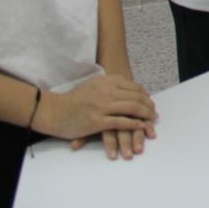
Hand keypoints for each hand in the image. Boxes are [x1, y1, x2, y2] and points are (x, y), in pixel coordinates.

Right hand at [34, 75, 157, 153]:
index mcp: (107, 81)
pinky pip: (121, 122)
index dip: (145, 96)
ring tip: (150, 122)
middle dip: (149, 107)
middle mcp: (107, 91)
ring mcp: (102, 106)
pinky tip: (140, 127)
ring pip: (132, 109)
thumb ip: (110, 85)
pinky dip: (134, 125)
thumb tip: (129, 89)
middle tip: (154, 114)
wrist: (54, 111)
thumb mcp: (94, 84)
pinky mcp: (97, 121)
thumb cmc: (73, 99)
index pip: (134, 87)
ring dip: (145, 116)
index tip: (150, 103)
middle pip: (136, 98)